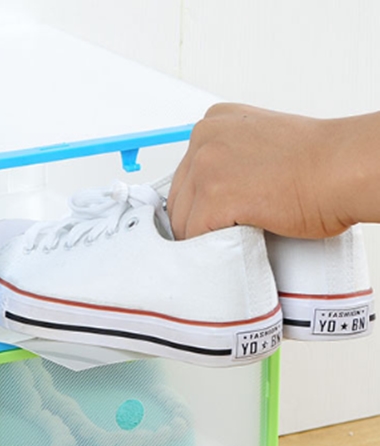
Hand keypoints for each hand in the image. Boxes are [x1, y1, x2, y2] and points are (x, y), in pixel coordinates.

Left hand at [167, 103, 360, 239]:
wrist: (343, 170)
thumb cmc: (317, 164)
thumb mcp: (261, 145)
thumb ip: (230, 159)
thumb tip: (212, 191)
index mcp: (215, 122)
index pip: (184, 175)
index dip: (199, 201)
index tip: (216, 213)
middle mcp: (205, 138)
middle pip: (179, 198)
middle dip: (199, 220)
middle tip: (230, 229)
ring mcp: (206, 166)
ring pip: (183, 221)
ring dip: (206, 236)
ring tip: (238, 234)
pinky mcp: (213, 197)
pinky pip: (194, 236)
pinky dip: (210, 247)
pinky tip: (235, 242)